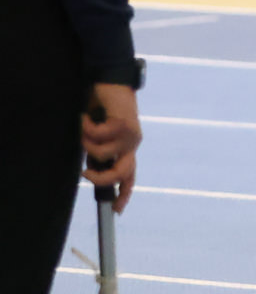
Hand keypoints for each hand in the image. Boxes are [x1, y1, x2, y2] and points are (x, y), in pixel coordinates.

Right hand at [82, 86, 138, 211]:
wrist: (110, 83)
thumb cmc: (101, 110)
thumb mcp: (97, 137)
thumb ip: (97, 154)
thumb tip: (90, 172)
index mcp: (127, 150)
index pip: (129, 177)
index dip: (124, 194)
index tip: (117, 209)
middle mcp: (132, 145)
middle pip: (121, 174)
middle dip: (101, 178)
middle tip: (85, 173)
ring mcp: (131, 135)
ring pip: (102, 153)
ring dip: (85, 141)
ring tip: (85, 126)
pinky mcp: (126, 124)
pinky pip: (97, 135)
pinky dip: (86, 126)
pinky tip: (88, 116)